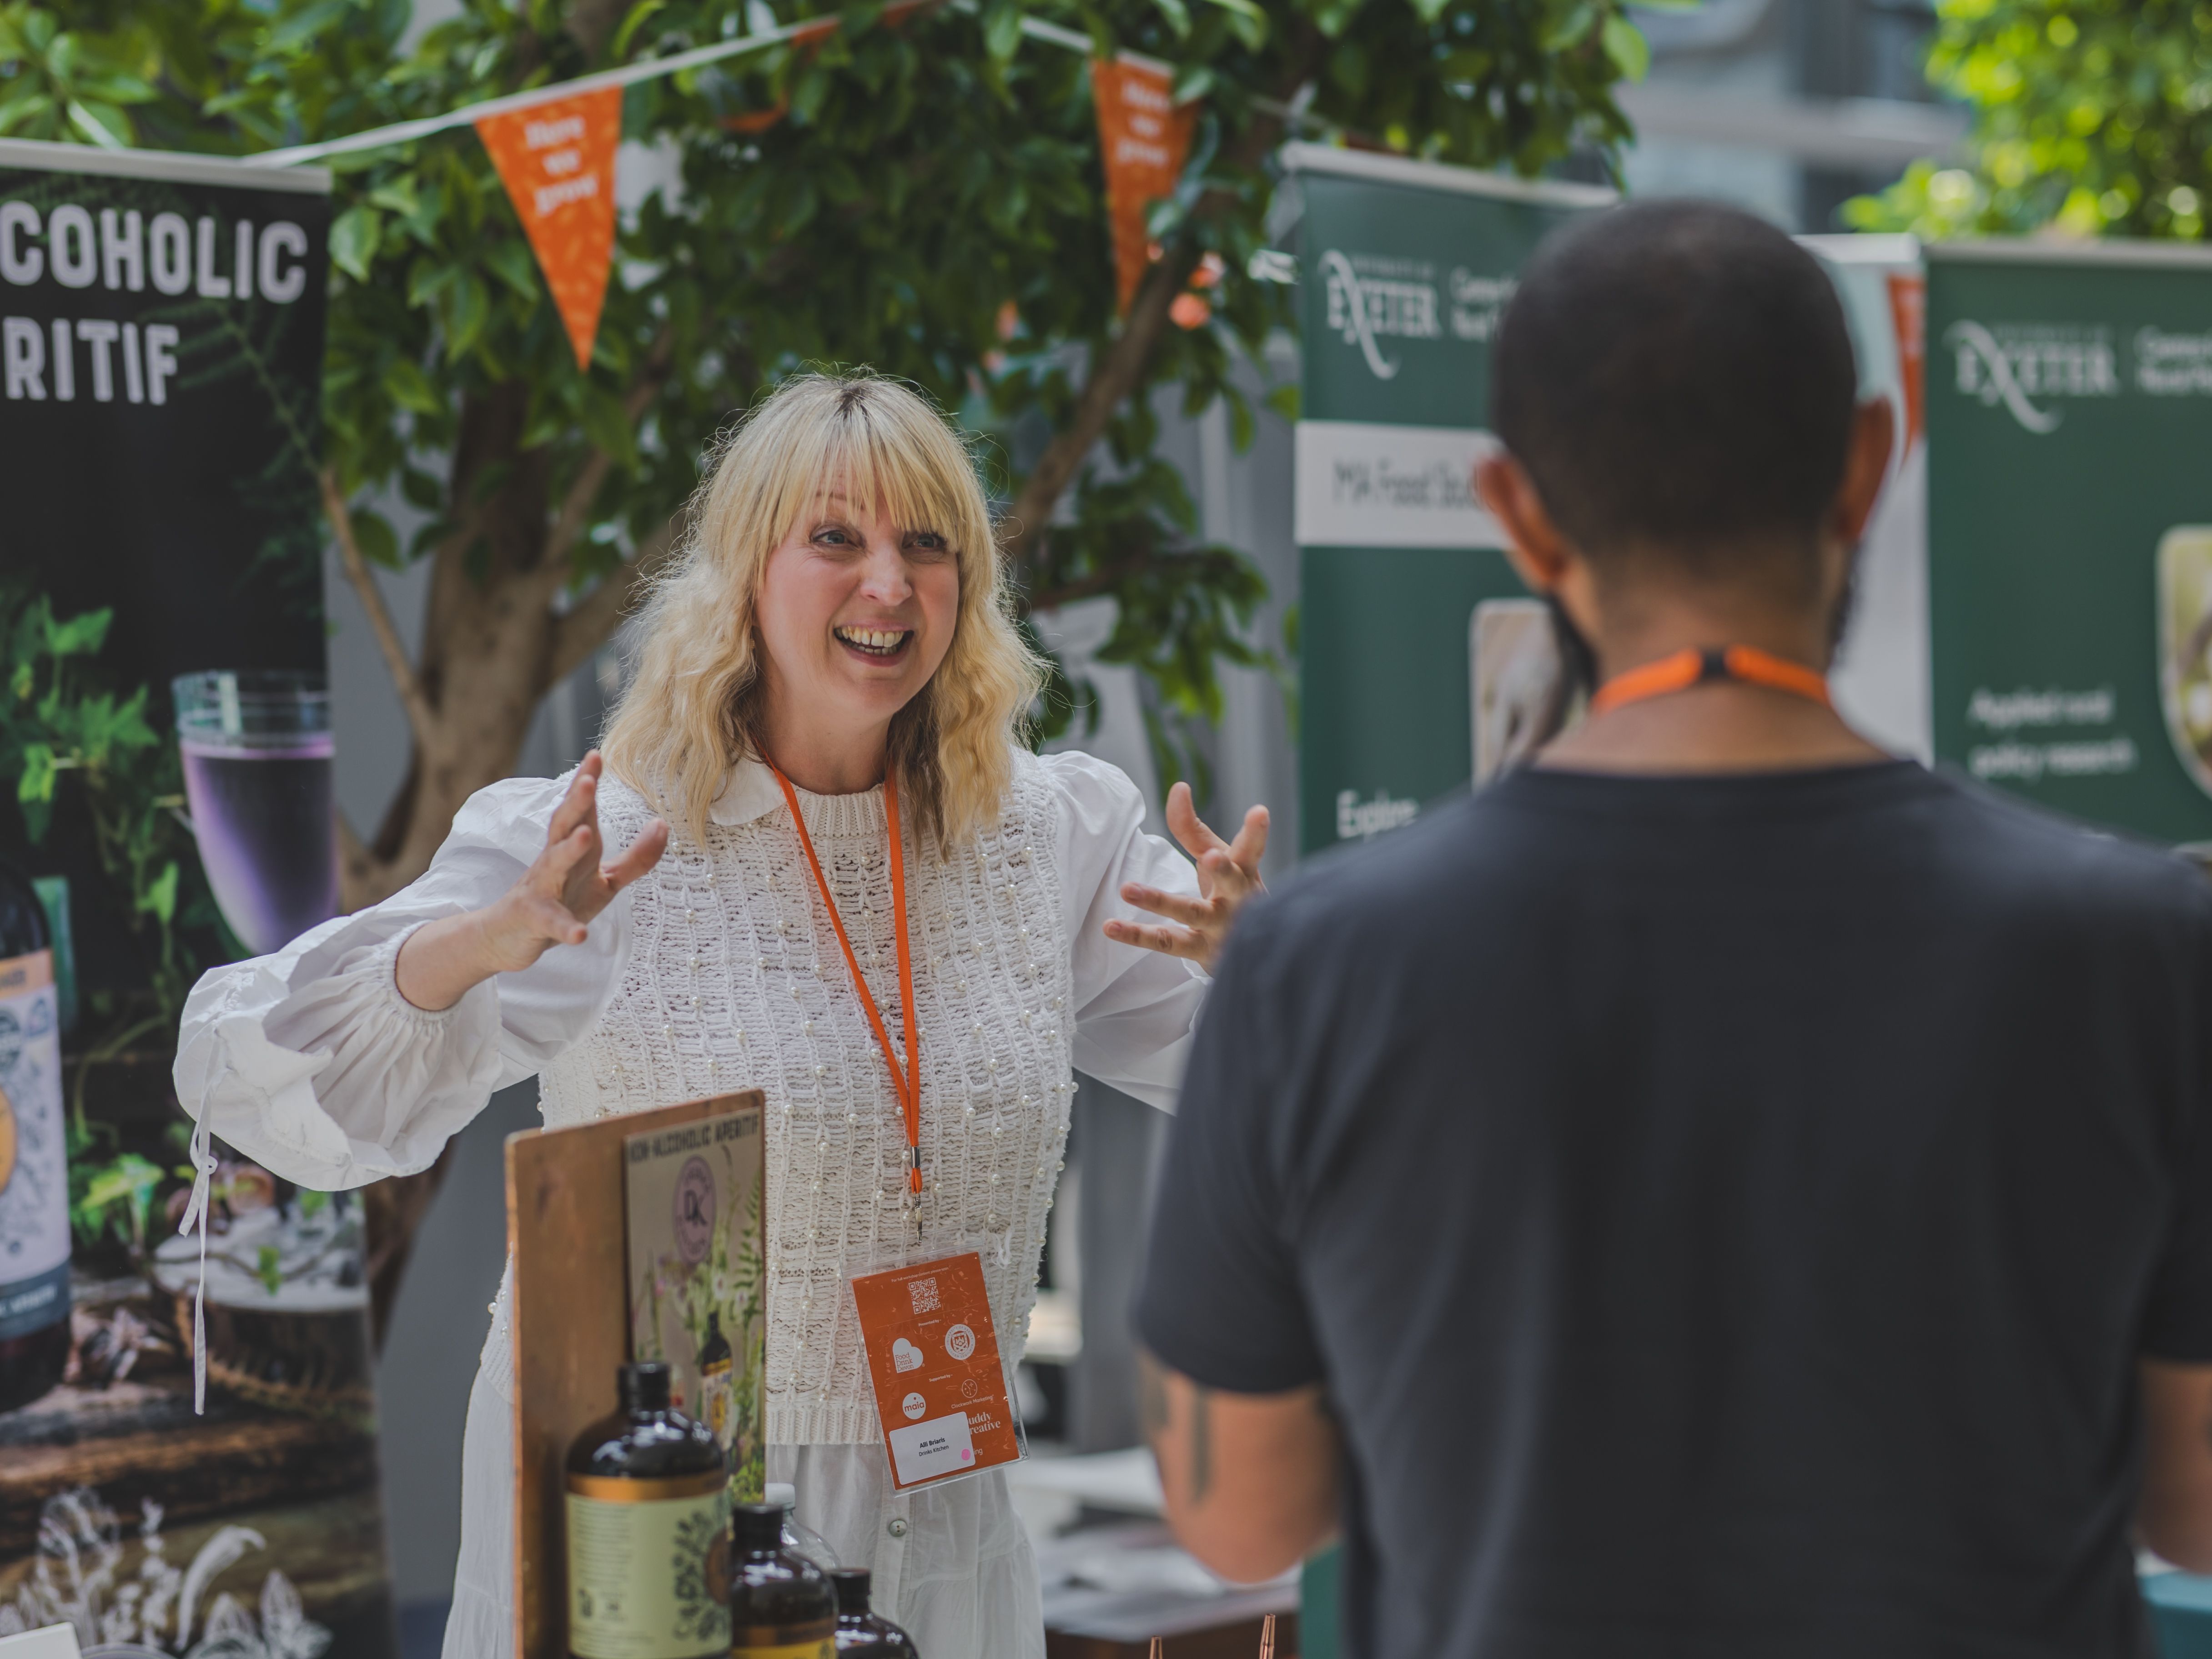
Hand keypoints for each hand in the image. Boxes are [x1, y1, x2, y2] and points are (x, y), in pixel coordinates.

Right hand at [396, 753, 667, 1010]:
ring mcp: (540, 889)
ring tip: (587, 835)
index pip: (580, 810)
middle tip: (588, 779)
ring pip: (553, 866)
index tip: (596, 754)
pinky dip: (565, 928)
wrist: (510, 938)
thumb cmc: (562, 900)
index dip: (586, 782)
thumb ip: (636, 857)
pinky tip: (580, 935)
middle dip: (575, 803)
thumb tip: (663, 824)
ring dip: (569, 850)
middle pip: (563, 826)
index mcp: (571, 848)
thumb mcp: (604, 880)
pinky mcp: (533, 920)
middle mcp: (552, 862)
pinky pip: (550, 922)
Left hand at [1103, 782, 1267, 973]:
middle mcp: (1237, 900)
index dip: (1256, 832)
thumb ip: (1193, 827)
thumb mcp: (1215, 856)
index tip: (1259, 811)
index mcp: (1244, 873)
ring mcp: (1220, 928)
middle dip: (1223, 868)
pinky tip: (1110, 926)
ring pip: (1192, 913)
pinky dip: (1137, 935)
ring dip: (1160, 900)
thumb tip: (1179, 787)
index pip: (1252, 849)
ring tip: (1127, 888)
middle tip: (1212, 855)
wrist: (1249, 951)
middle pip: (1232, 882)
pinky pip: (1166, 942)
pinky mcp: (1200, 952)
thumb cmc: (1228, 893)